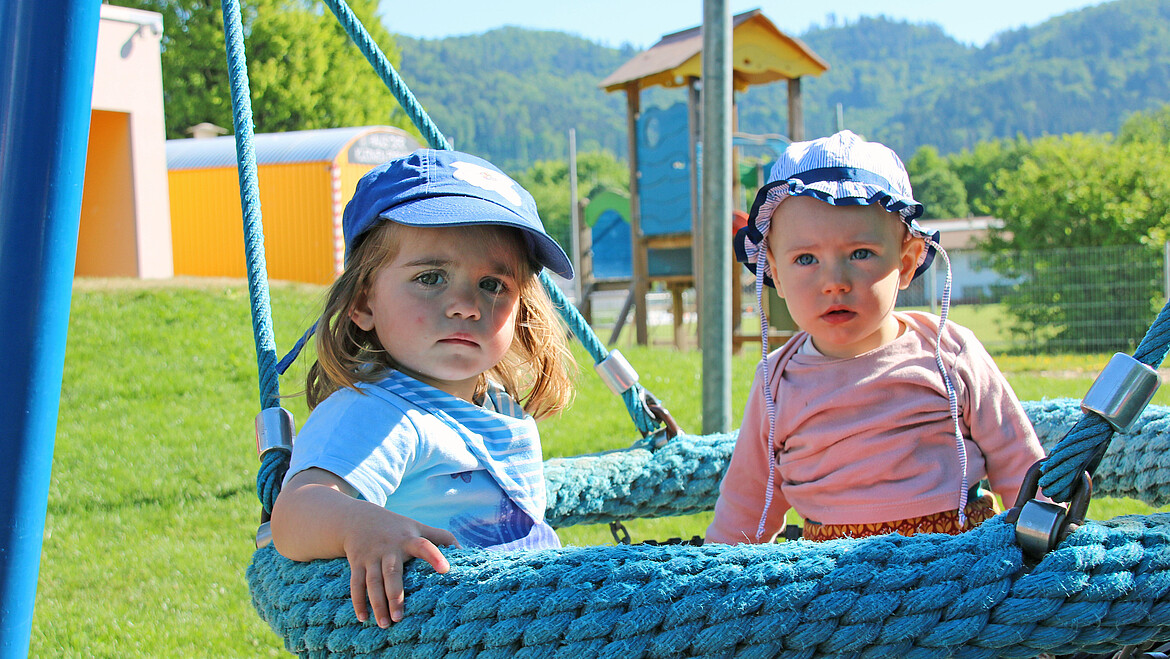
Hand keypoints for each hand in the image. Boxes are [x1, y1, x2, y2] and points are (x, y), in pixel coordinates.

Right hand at [269, 469, 459, 626]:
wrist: (357, 519)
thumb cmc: (396, 528)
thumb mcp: (418, 526)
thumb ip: (440, 536)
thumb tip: (463, 550)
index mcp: (408, 540)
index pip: (424, 546)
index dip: (435, 556)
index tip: (445, 570)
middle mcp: (389, 548)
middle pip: (392, 572)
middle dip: (395, 595)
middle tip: (399, 618)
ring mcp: (371, 556)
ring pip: (372, 582)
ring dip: (377, 603)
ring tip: (385, 625)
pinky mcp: (357, 563)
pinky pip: (356, 584)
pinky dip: (358, 601)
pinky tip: (363, 618)